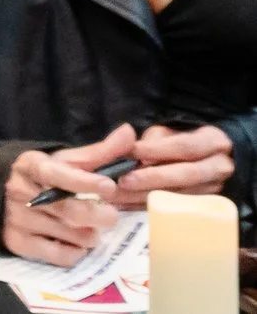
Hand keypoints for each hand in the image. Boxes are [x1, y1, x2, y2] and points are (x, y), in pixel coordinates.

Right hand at [2, 125, 134, 265]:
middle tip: (110, 215)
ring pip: (71, 236)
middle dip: (99, 215)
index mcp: (31, 166)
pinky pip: (61, 256)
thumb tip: (129, 132)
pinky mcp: (19, 244)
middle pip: (68, 210)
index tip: (108, 186)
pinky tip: (75, 241)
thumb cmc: (40, 176)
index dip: (84, 182)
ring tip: (89, 226)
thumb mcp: (62, 161)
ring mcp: (18, 220)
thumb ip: (98, 152)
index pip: (57, 175)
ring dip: (90, 234)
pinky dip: (76, 252)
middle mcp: (21, 192)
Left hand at [117, 125, 233, 203]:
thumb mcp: (170, 131)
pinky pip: (175, 208)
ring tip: (119, 196)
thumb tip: (136, 155)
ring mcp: (215, 189)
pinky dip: (149, 206)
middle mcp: (220, 167)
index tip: (129, 153)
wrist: (207, 158)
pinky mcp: (205, 206)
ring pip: (180, 195)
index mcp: (214, 141)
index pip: (184, 146)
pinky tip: (127, 205)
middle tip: (123, 181)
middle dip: (152, 178)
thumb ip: (155, 140)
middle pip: (185, 174)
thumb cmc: (181, 140)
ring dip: (146, 197)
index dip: (155, 150)